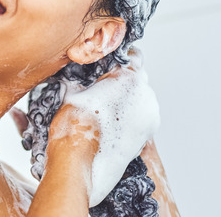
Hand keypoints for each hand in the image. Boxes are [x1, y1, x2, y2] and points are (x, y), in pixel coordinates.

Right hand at [56, 52, 160, 206]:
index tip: (110, 64)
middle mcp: (146, 96)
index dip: (120, 59)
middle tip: (102, 88)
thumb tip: (74, 78)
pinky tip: (110, 123)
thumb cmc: (74, 128)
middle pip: (138, 79)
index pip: (134, 56)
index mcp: (128, 78)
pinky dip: (129, 117)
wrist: (79, 164)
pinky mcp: (147, 136)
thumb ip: (79, 80)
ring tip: (104, 109)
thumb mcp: (70, 92)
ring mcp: (150, 117)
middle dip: (122, 81)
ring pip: (141, 99)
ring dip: (126, 100)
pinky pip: (140, 118)